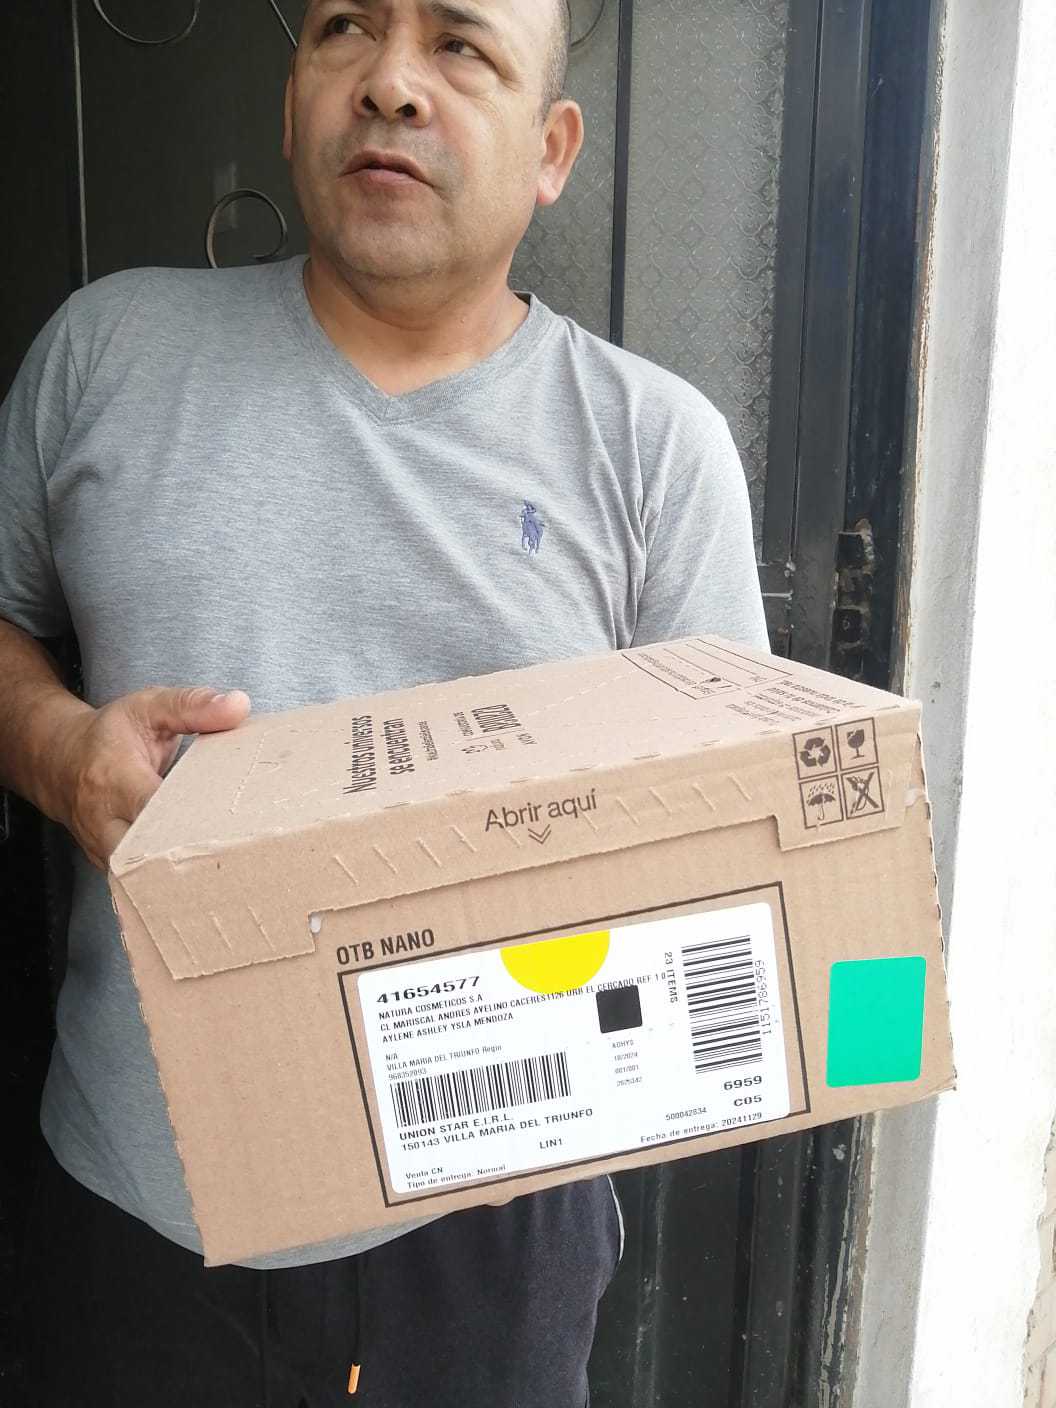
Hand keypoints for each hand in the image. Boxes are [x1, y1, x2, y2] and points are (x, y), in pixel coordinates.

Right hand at [46, 686, 250, 870]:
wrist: (59, 762)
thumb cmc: (110, 735)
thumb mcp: (148, 707)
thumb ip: (193, 705)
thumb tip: (240, 705)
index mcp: (115, 778)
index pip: (153, 808)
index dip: (190, 818)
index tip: (230, 819)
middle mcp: (103, 820)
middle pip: (149, 854)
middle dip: (190, 857)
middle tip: (238, 856)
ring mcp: (103, 848)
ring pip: (144, 877)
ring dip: (183, 875)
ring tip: (227, 872)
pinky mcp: (108, 866)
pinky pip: (139, 883)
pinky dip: (169, 881)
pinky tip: (203, 878)